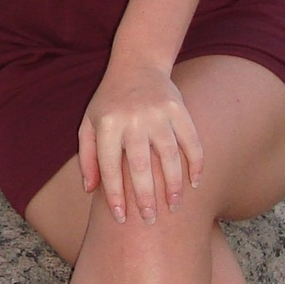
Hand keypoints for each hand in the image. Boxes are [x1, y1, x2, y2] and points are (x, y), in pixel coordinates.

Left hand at [77, 69, 202, 223]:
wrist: (137, 64)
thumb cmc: (110, 101)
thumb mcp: (89, 122)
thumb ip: (88, 156)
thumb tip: (90, 190)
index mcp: (107, 124)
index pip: (109, 167)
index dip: (115, 195)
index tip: (121, 218)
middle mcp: (132, 119)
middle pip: (140, 166)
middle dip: (145, 197)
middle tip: (149, 220)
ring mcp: (158, 113)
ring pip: (169, 156)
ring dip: (173, 185)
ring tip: (174, 205)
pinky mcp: (179, 108)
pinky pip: (191, 140)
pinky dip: (196, 163)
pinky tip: (195, 182)